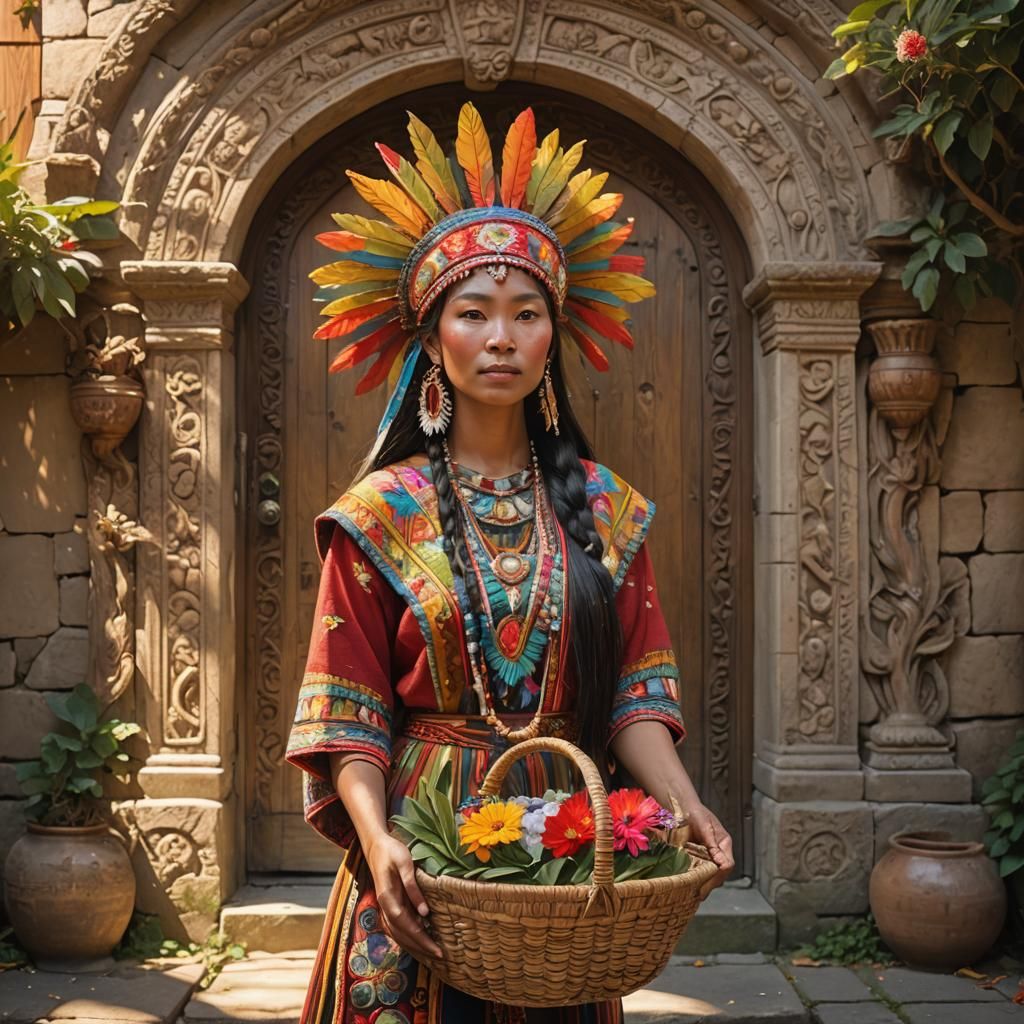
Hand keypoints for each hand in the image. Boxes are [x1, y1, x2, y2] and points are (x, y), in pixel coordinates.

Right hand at [364, 831, 443, 960]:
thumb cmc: (392, 851)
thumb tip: (424, 912)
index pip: (406, 925)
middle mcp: (384, 907)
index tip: (437, 949)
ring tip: (431, 952)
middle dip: (420, 947)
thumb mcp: (405, 863)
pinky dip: (407, 937)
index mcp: (387, 898)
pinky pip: (397, 927)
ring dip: (414, 945)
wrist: (376, 845)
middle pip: (402, 934)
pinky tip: (418, 939)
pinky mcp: (387, 905)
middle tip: (440, 956)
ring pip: (398, 934)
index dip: (421, 939)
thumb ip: (412, 886)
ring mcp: (384, 907)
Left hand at [684, 804, 734, 898]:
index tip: (707, 881)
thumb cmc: (696, 813)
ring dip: (705, 884)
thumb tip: (721, 863)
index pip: (728, 864)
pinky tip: (691, 886)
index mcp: (724, 843)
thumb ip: (711, 843)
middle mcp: (720, 851)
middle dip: (711, 884)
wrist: (684, 808)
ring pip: (713, 875)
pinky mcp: (701, 858)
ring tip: (695, 893)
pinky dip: (698, 879)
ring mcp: (711, 855)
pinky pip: (703, 871)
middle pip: (721, 873)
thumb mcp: (704, 826)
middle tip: (700, 894)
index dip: (719, 874)